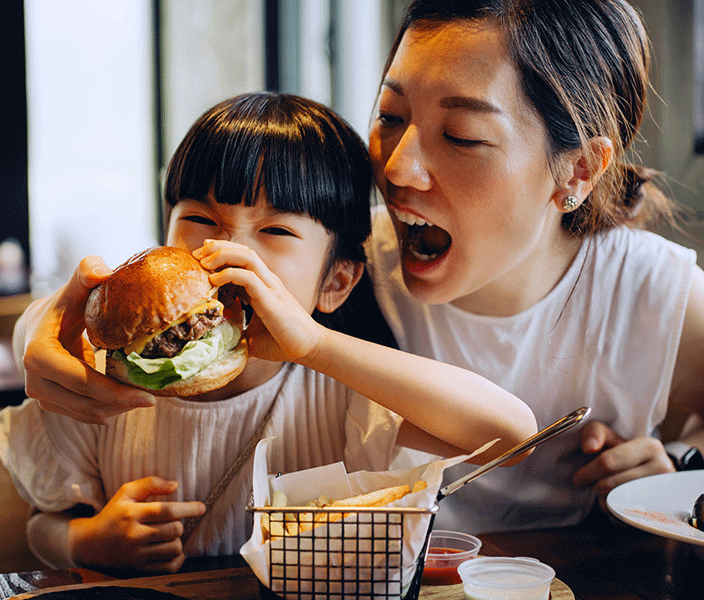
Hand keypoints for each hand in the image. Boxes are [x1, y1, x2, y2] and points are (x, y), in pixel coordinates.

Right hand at [18, 256, 154, 422]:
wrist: (38, 328)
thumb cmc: (64, 307)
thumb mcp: (74, 289)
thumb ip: (86, 274)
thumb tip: (103, 271)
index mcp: (39, 356)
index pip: (82, 381)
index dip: (117, 392)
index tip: (150, 397)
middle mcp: (36, 382)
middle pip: (88, 402)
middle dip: (123, 403)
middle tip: (155, 398)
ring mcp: (44, 397)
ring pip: (88, 413)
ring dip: (119, 409)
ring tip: (148, 397)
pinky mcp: (54, 405)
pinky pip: (86, 414)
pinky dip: (111, 409)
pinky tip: (132, 399)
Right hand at [69, 477, 204, 572]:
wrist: (89, 544)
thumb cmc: (113, 514)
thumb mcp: (126, 492)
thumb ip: (151, 483)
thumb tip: (175, 485)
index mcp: (132, 514)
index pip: (168, 510)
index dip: (189, 508)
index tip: (202, 507)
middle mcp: (134, 536)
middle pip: (175, 530)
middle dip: (179, 523)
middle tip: (172, 521)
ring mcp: (136, 556)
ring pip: (174, 548)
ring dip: (177, 540)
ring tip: (169, 535)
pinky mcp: (138, 570)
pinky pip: (169, 567)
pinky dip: (177, 559)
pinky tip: (172, 550)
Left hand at [194, 241, 322, 363]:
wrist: (309, 348)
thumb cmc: (282, 342)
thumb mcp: (251, 334)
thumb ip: (236, 329)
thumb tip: (215, 340)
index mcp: (263, 285)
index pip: (241, 257)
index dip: (219, 254)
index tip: (199, 260)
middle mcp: (267, 280)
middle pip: (242, 249)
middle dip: (217, 248)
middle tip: (196, 255)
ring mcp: (270, 287)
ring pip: (246, 256)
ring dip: (222, 255)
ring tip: (204, 263)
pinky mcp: (271, 298)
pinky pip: (248, 277)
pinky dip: (228, 274)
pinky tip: (214, 280)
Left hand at [573, 421, 674, 510]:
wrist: (653, 469)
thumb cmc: (625, 453)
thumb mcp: (610, 436)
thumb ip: (594, 434)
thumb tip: (589, 448)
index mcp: (649, 447)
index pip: (610, 462)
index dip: (589, 472)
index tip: (578, 479)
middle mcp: (664, 468)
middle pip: (615, 485)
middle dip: (597, 488)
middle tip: (594, 488)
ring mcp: (667, 492)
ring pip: (622, 503)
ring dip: (606, 503)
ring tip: (605, 496)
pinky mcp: (666, 512)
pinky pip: (632, 519)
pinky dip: (617, 516)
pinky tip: (615, 507)